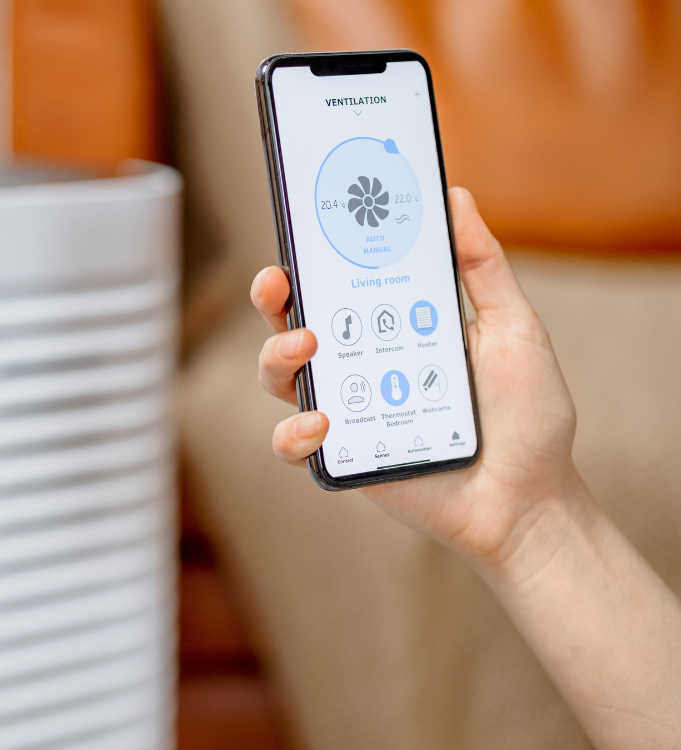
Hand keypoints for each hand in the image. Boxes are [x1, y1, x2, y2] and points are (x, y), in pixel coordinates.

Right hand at [254, 187, 582, 570]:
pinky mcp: (340, 456)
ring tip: (307, 347)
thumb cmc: (526, 415)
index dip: (313, 255)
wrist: (529, 499)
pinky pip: (291, 443)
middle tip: (277, 281)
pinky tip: (323, 423)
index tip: (305, 227)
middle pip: (292, 321)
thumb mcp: (513, 328)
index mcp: (393, 324)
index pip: (340, 281)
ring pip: (279, 376)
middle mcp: (360, 363)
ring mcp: (346, 410)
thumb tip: (455, 197)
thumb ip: (481, 266)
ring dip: (277, 354)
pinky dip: (294, 432)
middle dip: (272, 296)